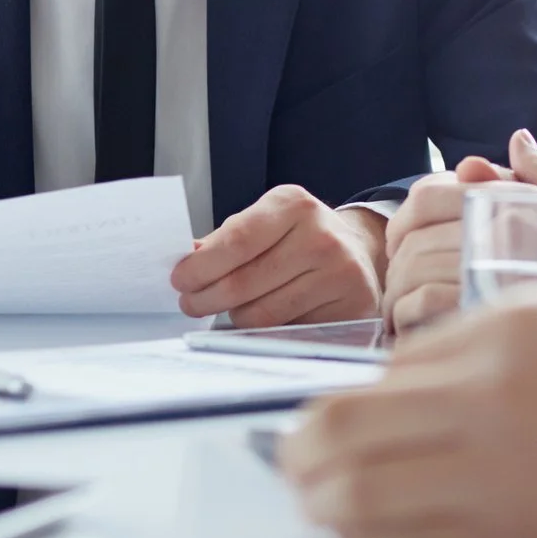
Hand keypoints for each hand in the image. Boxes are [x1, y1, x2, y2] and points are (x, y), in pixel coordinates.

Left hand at [171, 184, 384, 325]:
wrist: (357, 253)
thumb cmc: (297, 239)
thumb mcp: (265, 223)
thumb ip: (225, 240)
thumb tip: (185, 259)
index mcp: (294, 205)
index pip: (236, 241)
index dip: (201, 266)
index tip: (179, 279)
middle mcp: (322, 236)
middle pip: (243, 282)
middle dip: (205, 297)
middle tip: (191, 303)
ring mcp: (341, 274)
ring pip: (260, 314)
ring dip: (236, 316)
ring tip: (235, 307)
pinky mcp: (350, 308)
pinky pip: (286, 332)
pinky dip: (266, 331)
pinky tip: (269, 316)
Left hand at [282, 289, 536, 537]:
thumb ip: (505, 351)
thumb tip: (423, 393)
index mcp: (513, 321)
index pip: (388, 364)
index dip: (361, 403)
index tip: (346, 425)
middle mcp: (488, 384)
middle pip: (339, 423)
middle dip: (306, 451)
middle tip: (302, 468)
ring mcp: (493, 460)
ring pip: (350, 489)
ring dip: (323, 502)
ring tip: (322, 510)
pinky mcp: (509, 534)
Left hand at [382, 130, 536, 332]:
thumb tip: (516, 141)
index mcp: (507, 202)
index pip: (428, 195)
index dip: (405, 216)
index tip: (400, 239)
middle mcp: (494, 231)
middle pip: (413, 241)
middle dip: (397, 263)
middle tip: (398, 282)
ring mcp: (489, 272)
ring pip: (412, 276)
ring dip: (399, 296)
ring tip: (403, 311)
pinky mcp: (487, 314)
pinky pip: (425, 309)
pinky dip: (412, 318)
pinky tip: (418, 329)